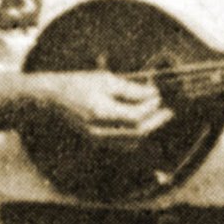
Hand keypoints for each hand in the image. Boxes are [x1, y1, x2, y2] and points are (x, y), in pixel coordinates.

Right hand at [37, 70, 172, 140]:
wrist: (54, 97)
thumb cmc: (79, 83)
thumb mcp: (106, 80)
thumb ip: (130, 89)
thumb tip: (152, 95)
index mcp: (100, 112)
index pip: (136, 116)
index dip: (151, 107)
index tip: (159, 95)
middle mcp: (99, 130)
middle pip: (137, 132)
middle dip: (155, 121)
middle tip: (169, 111)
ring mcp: (98, 138)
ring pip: (131, 141)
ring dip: (147, 129)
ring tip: (158, 117)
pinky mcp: (97, 141)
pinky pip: (122, 144)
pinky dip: (136, 136)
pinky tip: (142, 125)